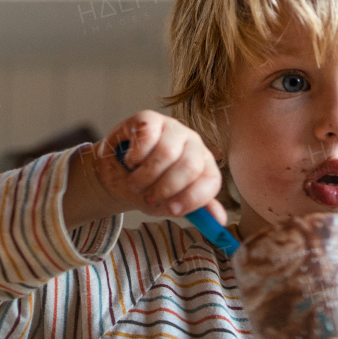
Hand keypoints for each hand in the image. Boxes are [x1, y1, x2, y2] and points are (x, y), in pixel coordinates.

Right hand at [64, 110, 225, 227]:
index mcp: (204, 166)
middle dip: (165, 188)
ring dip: (145, 176)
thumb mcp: (169, 203)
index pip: (211, 181)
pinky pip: (147, 137)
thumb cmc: (148, 186)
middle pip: (190, 166)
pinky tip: (131, 162)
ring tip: (134, 183)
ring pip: (166, 153)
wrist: (117, 171)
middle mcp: (194, 144)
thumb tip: (220, 220)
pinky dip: (134, 157)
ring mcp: (173, 128)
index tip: (172, 209)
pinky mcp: (149, 118)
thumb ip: (195, 210)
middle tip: (148, 198)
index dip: (193, 198)